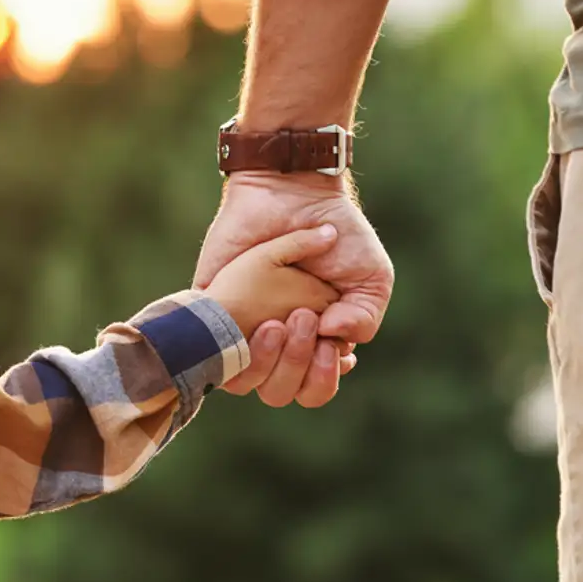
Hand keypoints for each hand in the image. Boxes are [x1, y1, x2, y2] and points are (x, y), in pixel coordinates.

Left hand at [196, 171, 392, 406]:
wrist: (293, 190)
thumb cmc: (336, 231)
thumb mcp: (369, 276)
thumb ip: (364, 316)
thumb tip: (335, 342)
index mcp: (312, 341)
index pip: (312, 389)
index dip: (322, 380)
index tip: (332, 349)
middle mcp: (276, 341)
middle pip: (280, 392)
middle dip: (299, 368)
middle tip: (308, 321)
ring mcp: (241, 327)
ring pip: (247, 382)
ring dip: (273, 361)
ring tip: (282, 322)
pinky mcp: (212, 308)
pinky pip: (214, 354)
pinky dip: (240, 348)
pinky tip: (264, 323)